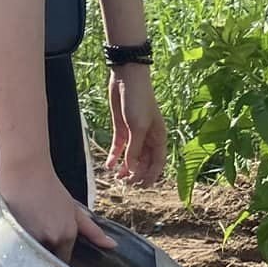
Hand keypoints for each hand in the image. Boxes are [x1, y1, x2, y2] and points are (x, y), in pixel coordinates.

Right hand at [0, 158, 113, 260]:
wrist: (26, 171)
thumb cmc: (50, 188)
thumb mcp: (75, 210)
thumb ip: (92, 231)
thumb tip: (112, 246)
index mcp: (66, 236)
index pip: (64, 261)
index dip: (60, 258)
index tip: (56, 252)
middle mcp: (51, 240)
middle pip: (48, 260)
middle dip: (46, 255)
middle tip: (40, 235)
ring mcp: (31, 238)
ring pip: (32, 256)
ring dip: (31, 251)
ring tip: (28, 229)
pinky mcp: (12, 234)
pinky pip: (17, 249)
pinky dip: (17, 244)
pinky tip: (18, 228)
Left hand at [106, 66, 167, 185]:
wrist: (127, 80)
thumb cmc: (139, 101)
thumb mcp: (138, 127)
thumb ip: (134, 149)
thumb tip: (131, 168)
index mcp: (158, 137)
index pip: (158, 162)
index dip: (152, 175)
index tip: (143, 186)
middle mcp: (148, 138)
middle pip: (144, 161)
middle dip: (137, 174)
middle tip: (127, 184)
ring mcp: (134, 134)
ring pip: (131, 157)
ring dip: (125, 168)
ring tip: (117, 177)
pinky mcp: (122, 129)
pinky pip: (119, 147)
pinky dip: (114, 157)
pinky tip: (108, 165)